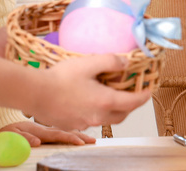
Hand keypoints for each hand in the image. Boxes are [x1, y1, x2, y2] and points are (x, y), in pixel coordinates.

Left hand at [0, 120, 95, 145]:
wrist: (4, 123)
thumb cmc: (7, 131)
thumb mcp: (11, 135)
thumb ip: (24, 138)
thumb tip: (38, 143)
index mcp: (38, 131)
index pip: (57, 135)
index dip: (70, 138)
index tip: (81, 142)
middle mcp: (44, 129)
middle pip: (65, 132)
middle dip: (80, 136)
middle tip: (93, 141)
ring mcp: (45, 130)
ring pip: (64, 132)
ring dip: (77, 135)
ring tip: (89, 139)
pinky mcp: (44, 132)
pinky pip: (60, 133)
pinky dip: (70, 134)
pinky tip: (78, 136)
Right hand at [26, 54, 149, 130]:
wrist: (35, 94)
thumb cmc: (60, 78)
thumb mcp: (88, 62)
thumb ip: (110, 61)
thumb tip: (126, 62)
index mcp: (105, 101)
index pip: (133, 102)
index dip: (144, 96)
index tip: (150, 90)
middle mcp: (98, 116)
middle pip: (122, 115)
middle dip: (130, 106)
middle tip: (132, 94)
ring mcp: (85, 123)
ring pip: (107, 120)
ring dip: (113, 110)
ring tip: (109, 96)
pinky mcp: (72, 125)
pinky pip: (91, 121)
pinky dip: (96, 112)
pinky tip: (87, 101)